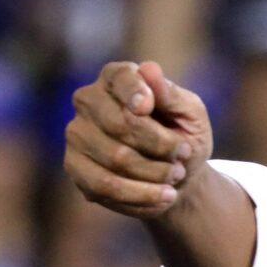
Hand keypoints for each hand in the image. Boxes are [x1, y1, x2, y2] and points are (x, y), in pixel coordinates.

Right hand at [64, 61, 212, 219]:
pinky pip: (105, 186)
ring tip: (177, 177)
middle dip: (161, 146)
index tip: (147, 107)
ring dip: (155, 173)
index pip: (119, 78)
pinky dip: (140, 196)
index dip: (133, 91)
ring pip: (116, 158)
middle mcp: (89, 101)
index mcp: (117, 78)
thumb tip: (149, 69)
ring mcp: (77, 133)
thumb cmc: (184, 136)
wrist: (176, 176)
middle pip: (120, 124)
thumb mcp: (191, 115)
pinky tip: (163, 197)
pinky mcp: (75, 167)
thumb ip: (172, 95)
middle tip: (183, 156)